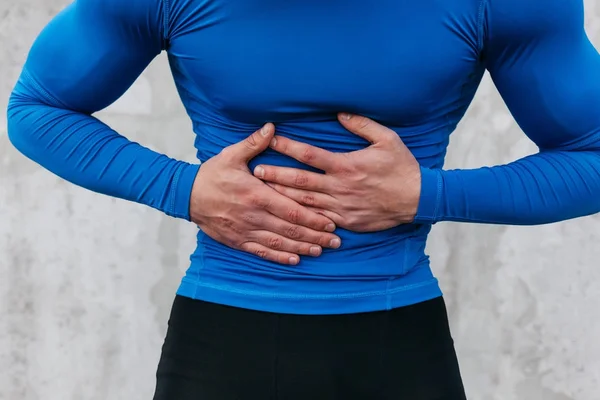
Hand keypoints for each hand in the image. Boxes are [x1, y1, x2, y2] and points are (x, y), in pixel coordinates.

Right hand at [190, 123, 340, 265]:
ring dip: (301, 248)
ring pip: (279, 243)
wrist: (187, 195)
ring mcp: (246, 230)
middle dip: (315, 236)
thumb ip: (254, 143)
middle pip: (290, 229)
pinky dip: (279, 257)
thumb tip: (271, 126)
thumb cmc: (212, 174)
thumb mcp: (232, 155)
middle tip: (335, 241)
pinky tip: (294, 260)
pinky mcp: (238, 240)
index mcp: (256, 194)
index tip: (331, 222)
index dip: (313, 218)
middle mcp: (253, 215)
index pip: (291, 209)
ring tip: (320, 251)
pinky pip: (261, 252)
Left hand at [253, 114, 420, 231]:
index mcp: (345, 165)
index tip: (271, 139)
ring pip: (304, 202)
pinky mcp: (345, 220)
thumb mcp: (387, 139)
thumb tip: (340, 113)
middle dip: (275, 175)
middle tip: (255, 171)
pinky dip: (301, 216)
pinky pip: (318, 219)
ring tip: (262, 191)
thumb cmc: (402, 167)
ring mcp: (340, 206)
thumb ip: (362, 125)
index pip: (309, 155)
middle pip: (299, 181)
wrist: (417, 199)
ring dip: (282, 196)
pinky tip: (286, 214)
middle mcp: (339, 186)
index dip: (288, 146)